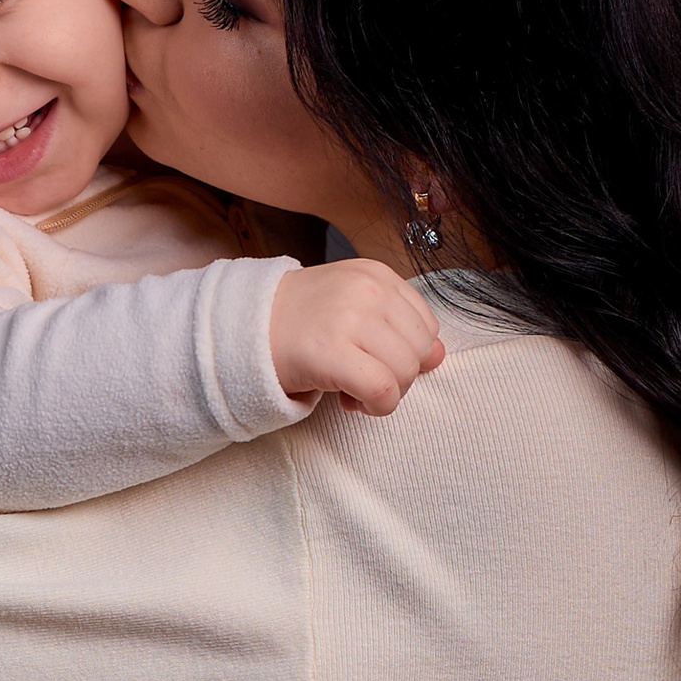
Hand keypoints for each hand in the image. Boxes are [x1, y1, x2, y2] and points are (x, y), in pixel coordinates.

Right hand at [270, 259, 444, 415]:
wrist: (242, 328)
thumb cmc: (300, 321)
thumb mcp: (352, 305)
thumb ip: (397, 323)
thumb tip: (438, 355)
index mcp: (375, 273)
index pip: (427, 325)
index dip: (407, 352)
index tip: (374, 358)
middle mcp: (366, 290)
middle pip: (420, 351)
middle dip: (398, 376)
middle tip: (362, 377)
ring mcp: (349, 318)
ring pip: (404, 372)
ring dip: (384, 393)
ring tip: (352, 388)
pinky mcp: (331, 352)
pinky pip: (382, 391)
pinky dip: (374, 406)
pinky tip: (351, 401)